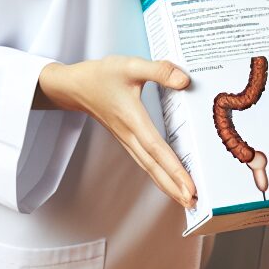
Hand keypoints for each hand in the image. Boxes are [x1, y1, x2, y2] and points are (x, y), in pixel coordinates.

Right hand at [34, 56, 196, 207]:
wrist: (73, 87)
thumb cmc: (101, 75)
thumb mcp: (131, 65)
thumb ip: (159, 71)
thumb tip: (184, 80)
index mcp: (133, 119)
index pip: (156, 149)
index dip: (174, 168)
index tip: (189, 186)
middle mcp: (129, 135)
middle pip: (153, 166)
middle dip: (174, 186)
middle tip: (194, 203)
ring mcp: (127, 139)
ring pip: (149, 167)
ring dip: (167, 184)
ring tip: (186, 199)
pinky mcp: (126, 138)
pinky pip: (144, 160)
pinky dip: (158, 174)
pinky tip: (168, 179)